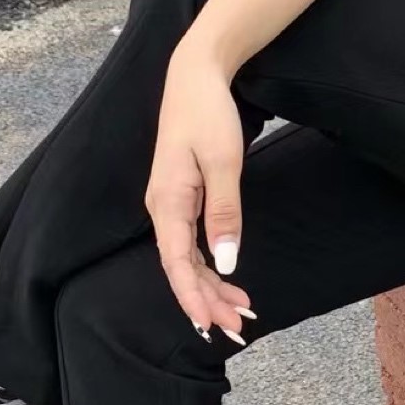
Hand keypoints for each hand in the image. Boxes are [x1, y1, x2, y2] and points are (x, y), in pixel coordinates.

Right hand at [145, 45, 254, 344]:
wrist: (196, 76)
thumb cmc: (208, 114)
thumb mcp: (223, 162)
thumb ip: (224, 212)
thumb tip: (226, 260)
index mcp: (167, 202)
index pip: (175, 263)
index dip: (191, 297)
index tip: (208, 325)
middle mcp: (163, 208)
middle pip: (181, 267)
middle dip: (208, 300)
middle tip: (239, 328)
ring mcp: (172, 204)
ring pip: (188, 258)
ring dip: (212, 286)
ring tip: (241, 311)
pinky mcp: (183, 197)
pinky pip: (192, 241)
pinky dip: (210, 263)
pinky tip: (228, 279)